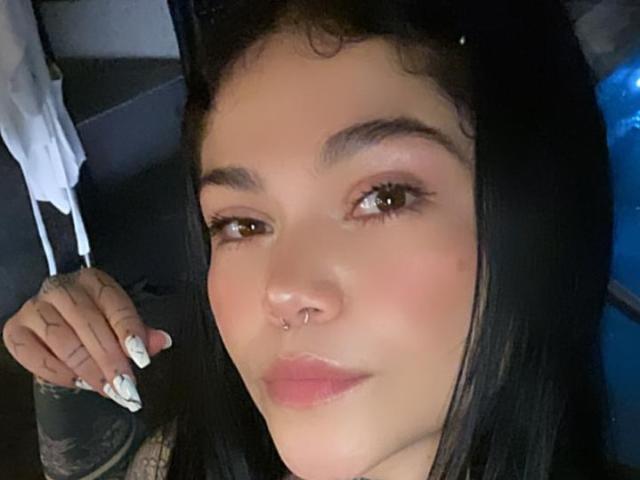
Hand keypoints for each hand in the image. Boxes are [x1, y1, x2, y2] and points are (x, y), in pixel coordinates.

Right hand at [2, 268, 171, 411]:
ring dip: (88, 370)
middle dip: (110, 359)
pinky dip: (59, 374)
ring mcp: (34, 308)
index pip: (114, 303)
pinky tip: (79, 384)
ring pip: (62, 340)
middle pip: (87, 323)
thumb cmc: (92, 321)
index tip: (142, 360)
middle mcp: (61, 288)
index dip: (129, 332)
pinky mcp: (14, 330)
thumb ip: (139, 333)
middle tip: (126, 386)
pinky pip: (35, 356)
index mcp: (93, 281)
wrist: (52, 321)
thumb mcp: (118, 321)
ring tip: (107, 389)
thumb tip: (161, 341)